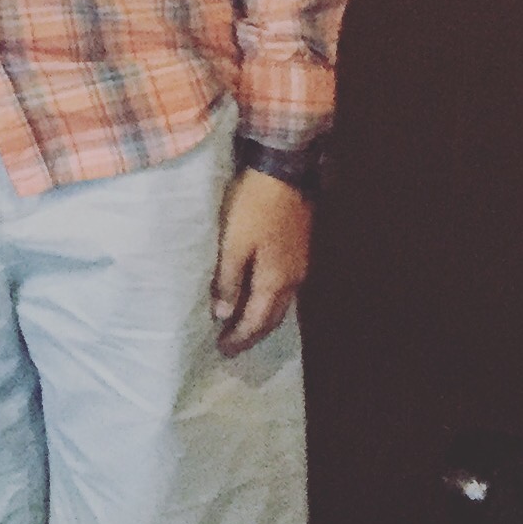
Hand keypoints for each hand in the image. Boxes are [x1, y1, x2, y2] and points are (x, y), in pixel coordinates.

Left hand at [211, 172, 310, 354]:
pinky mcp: (297, 250)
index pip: (257, 321)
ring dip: (262, 317)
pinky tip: (258, 296)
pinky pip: (283, 288)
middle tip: (233, 345)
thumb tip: (224, 315)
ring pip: (280, 303)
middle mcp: (293, 280)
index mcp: (276, 282)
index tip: (223, 351)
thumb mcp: (233, 244)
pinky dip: (269, 299)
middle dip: (253, 333)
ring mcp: (299, 264)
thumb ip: (229, 281)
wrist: (284, 172)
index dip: (240, 338)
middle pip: (272, 317)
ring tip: (243, 325)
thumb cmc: (254, 207)